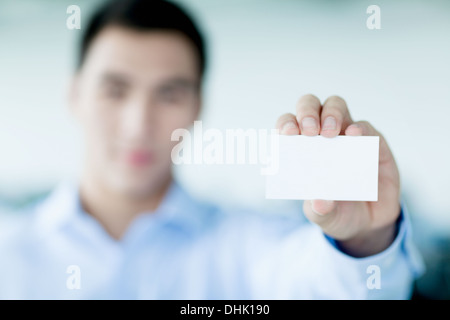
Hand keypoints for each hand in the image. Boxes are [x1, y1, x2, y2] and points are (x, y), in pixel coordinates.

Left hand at [276, 94, 400, 256]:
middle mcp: (322, 136)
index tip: (287, 134)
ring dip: (331, 114)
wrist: (368, 223)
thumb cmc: (337, 212)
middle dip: (307, 113)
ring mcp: (347, 136)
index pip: (288, 126)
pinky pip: (365, 126)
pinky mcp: (373, 142)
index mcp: (301, 149)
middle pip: (310, 106)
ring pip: (335, 105)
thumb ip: (320, 210)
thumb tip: (320, 201)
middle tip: (310, 131)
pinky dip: (359, 128)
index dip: (286, 125)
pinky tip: (354, 136)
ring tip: (330, 133)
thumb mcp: (324, 216)